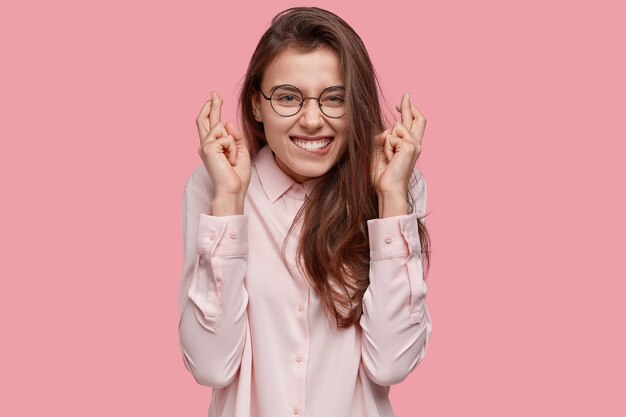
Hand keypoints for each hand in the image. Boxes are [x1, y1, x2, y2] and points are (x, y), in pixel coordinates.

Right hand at [196, 92, 250, 214]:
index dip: (213, 109)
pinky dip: (233, 149)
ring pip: (221, 128)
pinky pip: (226, 138)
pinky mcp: (208, 148)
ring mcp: (205, 146)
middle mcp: (206, 145)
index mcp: (213, 147)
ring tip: (232, 160)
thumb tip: (226, 122)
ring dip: (233, 143)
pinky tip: (230, 161)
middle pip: (205, 119)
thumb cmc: (237, 175)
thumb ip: (234, 136)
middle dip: (211, 104)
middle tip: (214, 92)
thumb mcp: (240, 151)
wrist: (232, 190)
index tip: (216, 98)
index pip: (211, 124)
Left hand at [371, 92, 425, 215]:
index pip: (412, 124)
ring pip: (396, 127)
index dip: (408, 111)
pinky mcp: (410, 147)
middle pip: (418, 118)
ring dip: (386, 141)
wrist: (387, 188)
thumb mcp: (379, 151)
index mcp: (409, 146)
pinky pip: (391, 137)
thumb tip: (387, 130)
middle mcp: (415, 144)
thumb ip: (384, 138)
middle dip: (409, 105)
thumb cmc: (382, 174)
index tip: (400, 103)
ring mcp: (414, 145)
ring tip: (388, 158)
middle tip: (406, 94)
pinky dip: (386, 147)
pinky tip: (390, 159)